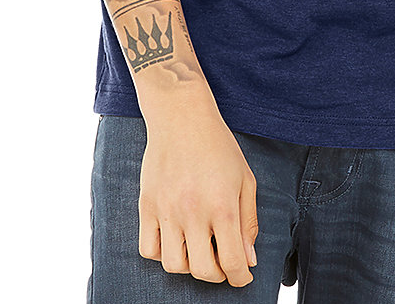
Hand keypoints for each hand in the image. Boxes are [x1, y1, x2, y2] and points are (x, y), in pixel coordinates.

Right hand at [137, 96, 258, 286]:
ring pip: (174, 266)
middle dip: (218, 275)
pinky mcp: (146, 206)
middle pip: (203, 271)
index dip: (241, 277)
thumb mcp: (245, 179)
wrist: (182, 117)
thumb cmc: (219, 146)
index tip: (243, 276)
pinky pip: (149, 249)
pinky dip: (163, 254)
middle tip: (223, 262)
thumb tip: (249, 260)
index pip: (232, 262)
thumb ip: (248, 221)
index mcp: (223, 206)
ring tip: (199, 249)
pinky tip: (175, 239)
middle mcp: (193, 213)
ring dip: (190, 266)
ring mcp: (166, 211)